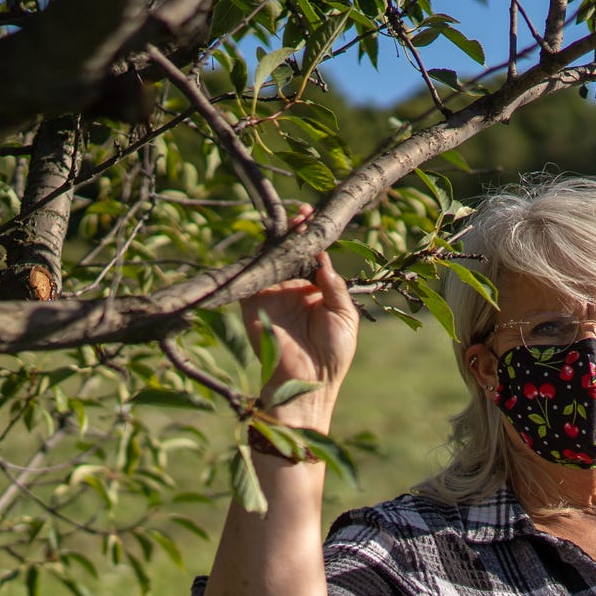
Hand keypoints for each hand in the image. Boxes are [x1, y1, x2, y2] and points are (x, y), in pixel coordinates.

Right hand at [242, 203, 356, 430]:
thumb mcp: (344, 315)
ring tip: (289, 222)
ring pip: (270, 259)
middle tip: (301, 214)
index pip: (311, 257)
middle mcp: (292, 290)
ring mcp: (271, 295)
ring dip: (277, 240)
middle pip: (290, 253)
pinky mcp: (253, 304)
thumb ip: (334, 285)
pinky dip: (257, 258)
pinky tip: (270, 242)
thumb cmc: (333, 353)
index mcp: (315, 292)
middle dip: (294, 232)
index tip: (314, 217)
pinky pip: (251, 275)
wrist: (308, 382)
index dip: (313, 238)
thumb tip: (325, 257)